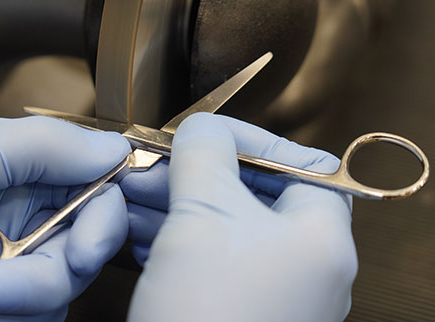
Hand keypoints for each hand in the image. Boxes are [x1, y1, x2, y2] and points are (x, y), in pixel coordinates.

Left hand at [0, 116, 130, 320]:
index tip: (99, 230)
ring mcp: (13, 266)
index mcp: (15, 169)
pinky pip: (37, 316)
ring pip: (64, 285)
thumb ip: (42, 146)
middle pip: (89, 238)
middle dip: (65, 260)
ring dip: (21, 296)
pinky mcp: (2, 309)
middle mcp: (21, 216)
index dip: (110, 203)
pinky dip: (1, 318)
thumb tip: (116, 148)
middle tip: (44, 268)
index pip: (92, 179)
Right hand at [122, 113, 357, 321]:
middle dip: (194, 172)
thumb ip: (205, 155)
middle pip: (251, 194)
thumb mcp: (204, 216)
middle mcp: (301, 266)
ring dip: (175, 203)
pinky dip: (173, 238)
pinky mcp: (232, 310)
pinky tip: (137, 230)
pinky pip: (207, 260)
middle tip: (152, 163)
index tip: (205, 134)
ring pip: (221, 227)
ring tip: (131, 192)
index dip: (252, 139)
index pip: (302, 163)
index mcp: (319, 238)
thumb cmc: (210, 317)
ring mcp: (266, 291)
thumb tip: (202, 128)